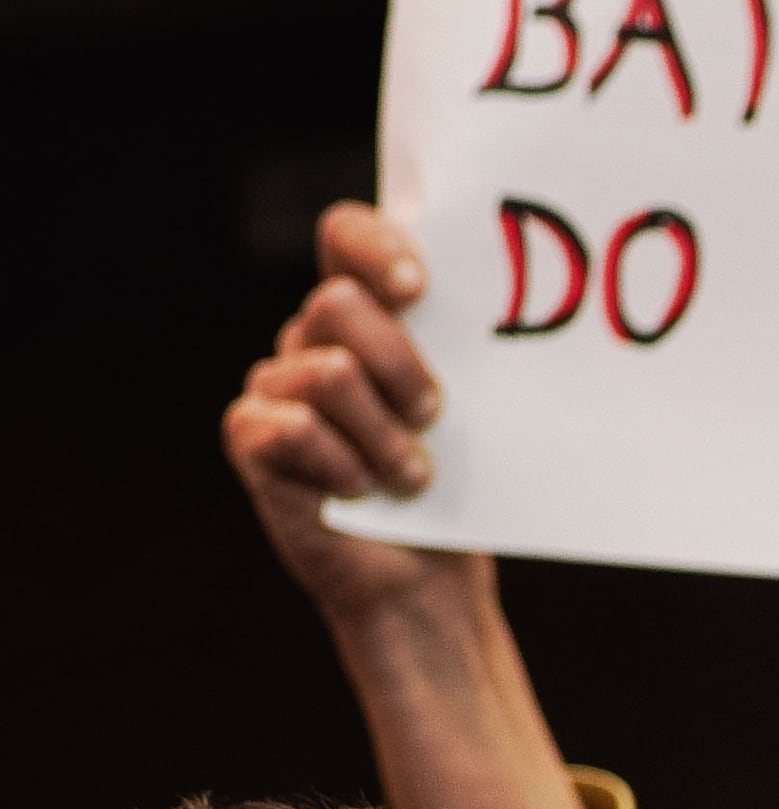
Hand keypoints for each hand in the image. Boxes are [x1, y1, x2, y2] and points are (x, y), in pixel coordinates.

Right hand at [222, 201, 491, 635]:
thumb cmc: (455, 483)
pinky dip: (343, 469)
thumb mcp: (471, 409)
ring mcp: (275, 383)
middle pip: (337, 302)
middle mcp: (313, 336)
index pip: (345, 235)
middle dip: (400, 364)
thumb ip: (464, 350)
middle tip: (433, 416)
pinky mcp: (250, 433)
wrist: (426, 573)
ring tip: (410, 475)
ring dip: (384, 435)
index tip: (418, 287)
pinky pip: (295, 428)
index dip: (373, 245)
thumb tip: (497, 314)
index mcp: (369, 313)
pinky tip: (359, 493)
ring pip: (327, 371)